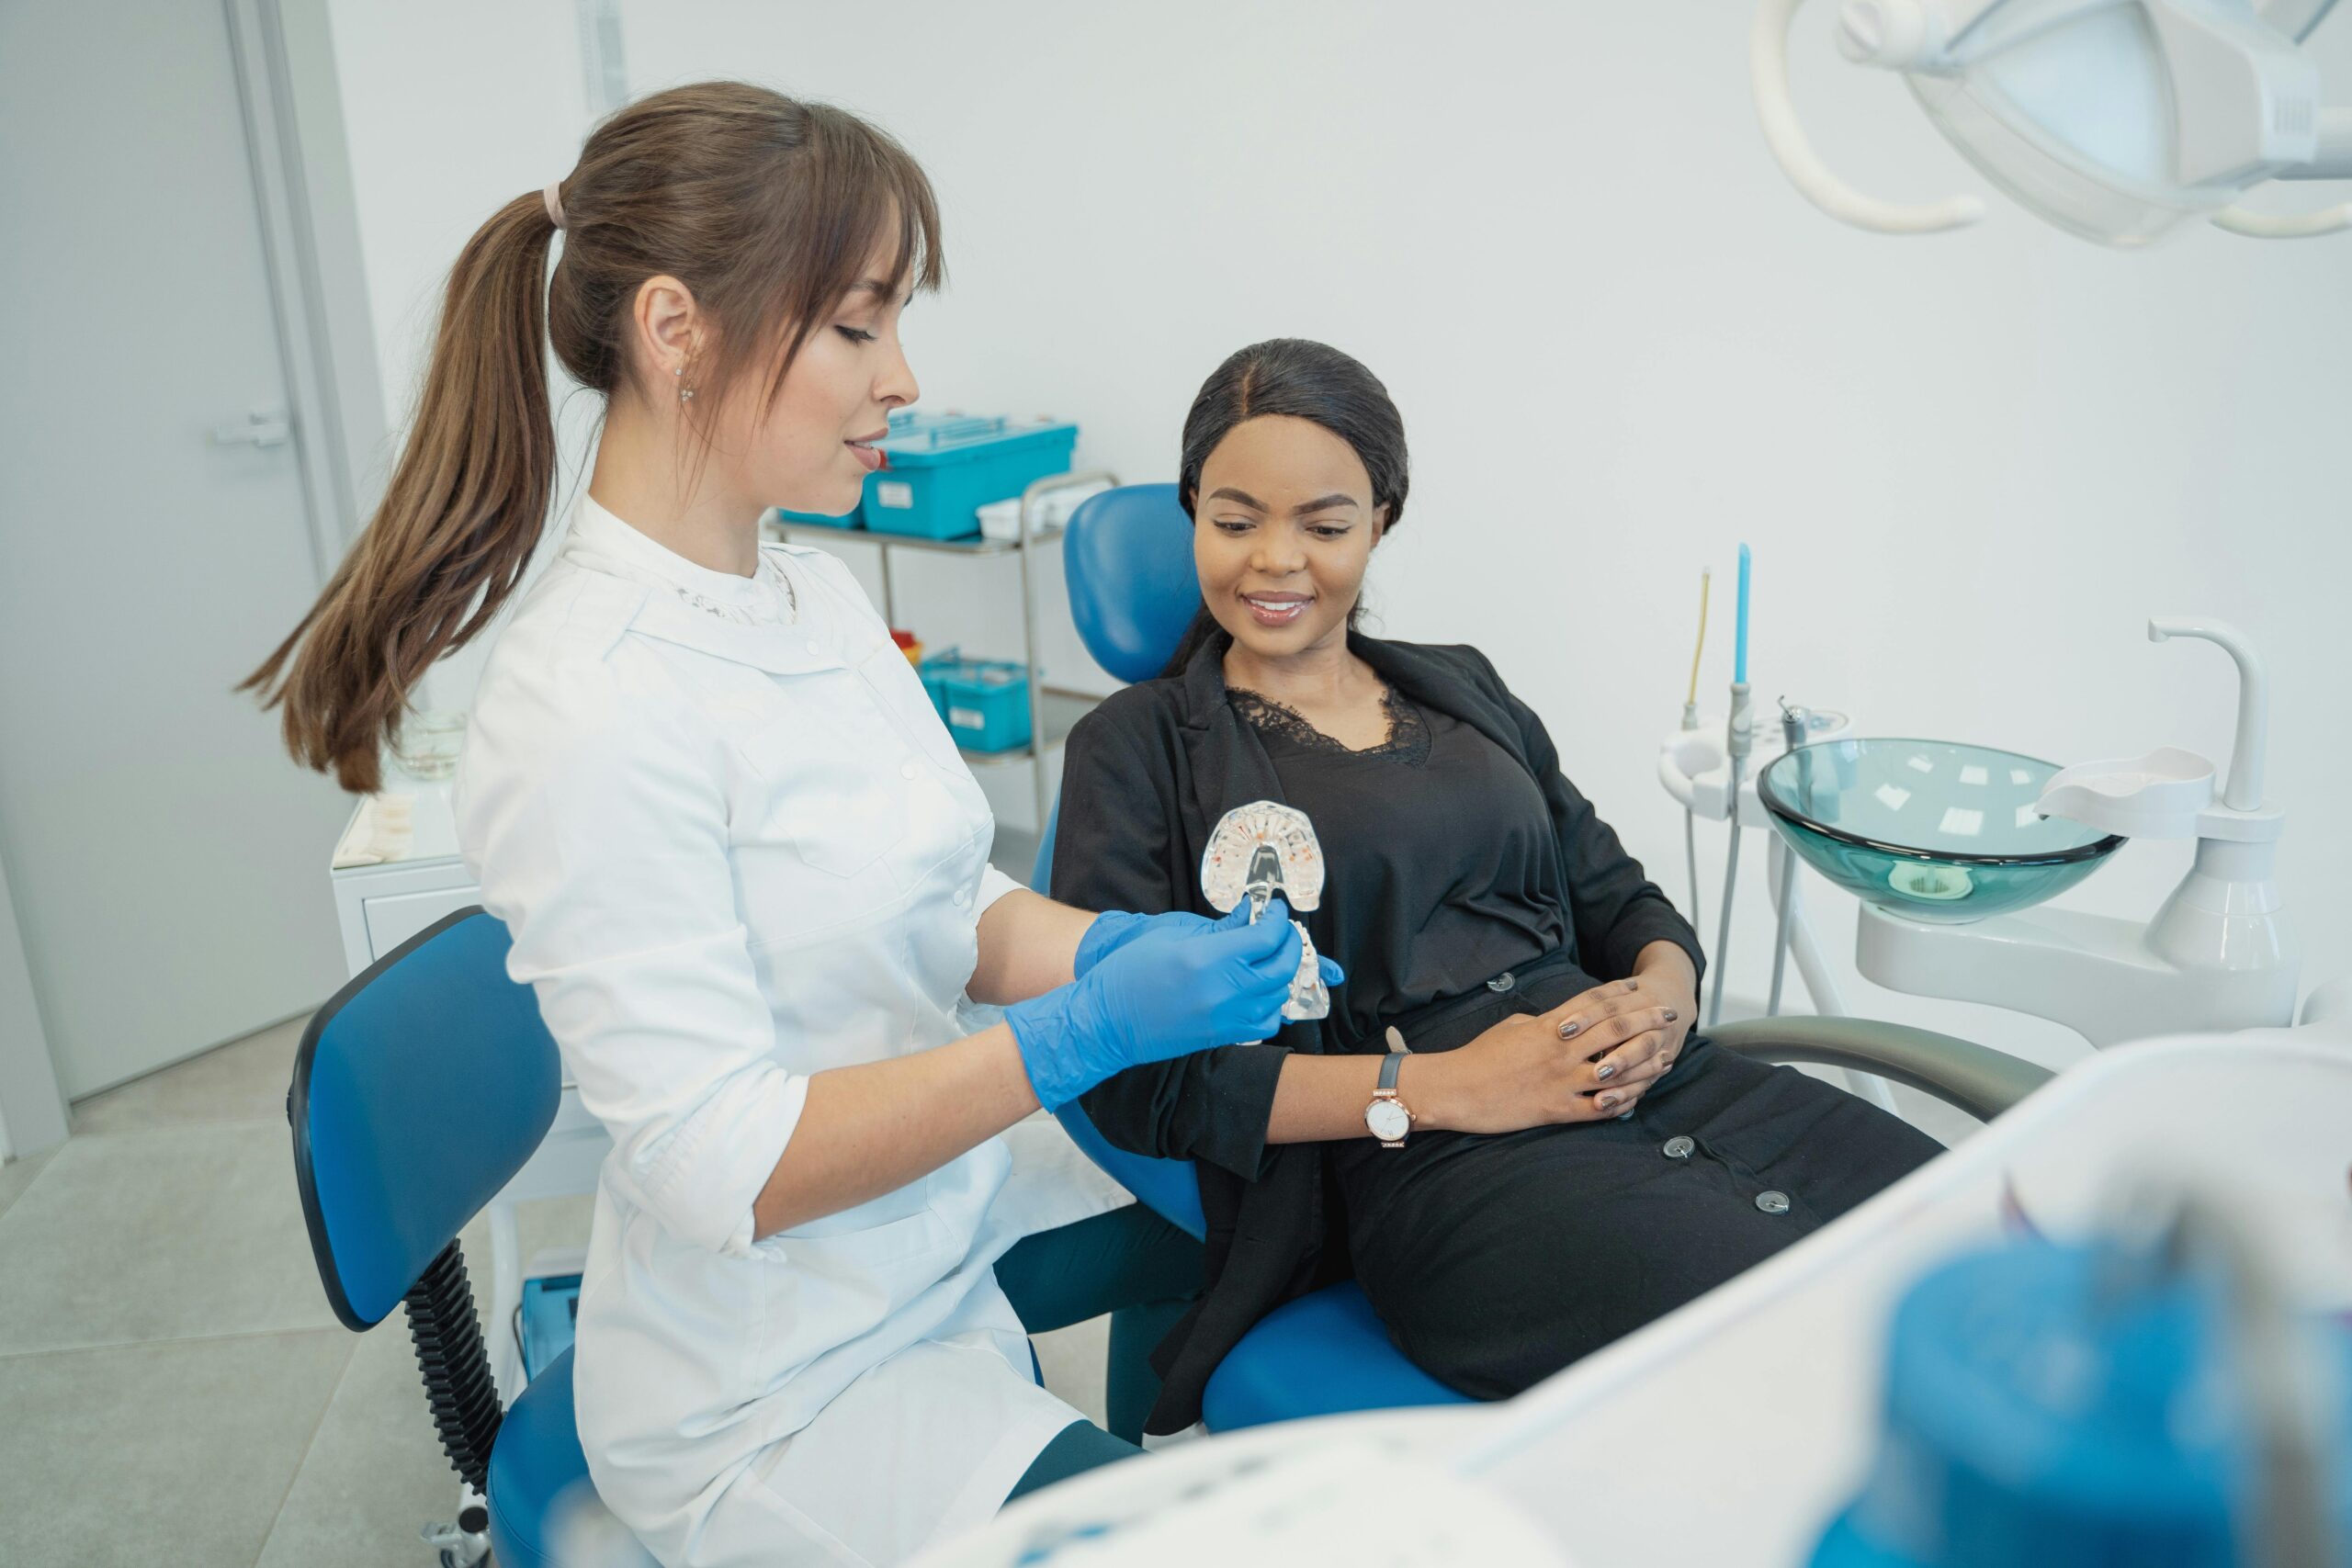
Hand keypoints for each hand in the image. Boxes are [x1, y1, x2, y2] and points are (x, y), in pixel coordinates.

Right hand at [1008, 901, 1302, 1109]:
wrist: (1106, 1023)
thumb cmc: (1128, 974)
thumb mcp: (1171, 937)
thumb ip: (1218, 928)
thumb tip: (1248, 914)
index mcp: (1207, 959)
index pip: (1266, 937)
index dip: (1277, 919)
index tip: (1274, 908)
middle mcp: (1224, 991)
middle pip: (1282, 966)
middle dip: (1289, 942)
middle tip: (1281, 928)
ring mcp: (1226, 1018)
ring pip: (1280, 995)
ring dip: (1283, 972)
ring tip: (1272, 956)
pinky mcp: (1223, 1036)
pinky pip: (1267, 1022)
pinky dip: (1273, 1004)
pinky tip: (1261, 990)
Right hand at [1415, 976, 1692, 1134]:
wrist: (1457, 1088)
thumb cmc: (1479, 1056)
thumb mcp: (1512, 1027)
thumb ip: (1541, 1023)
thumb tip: (1558, 1021)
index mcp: (1549, 1027)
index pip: (1592, 1003)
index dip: (1619, 992)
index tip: (1640, 987)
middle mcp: (1561, 1051)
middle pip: (1614, 1030)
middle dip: (1645, 1021)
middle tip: (1667, 1015)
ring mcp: (1561, 1081)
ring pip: (1616, 1070)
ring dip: (1645, 1063)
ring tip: (1666, 1057)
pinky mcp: (1557, 1110)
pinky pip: (1598, 1109)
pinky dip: (1621, 1103)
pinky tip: (1638, 1099)